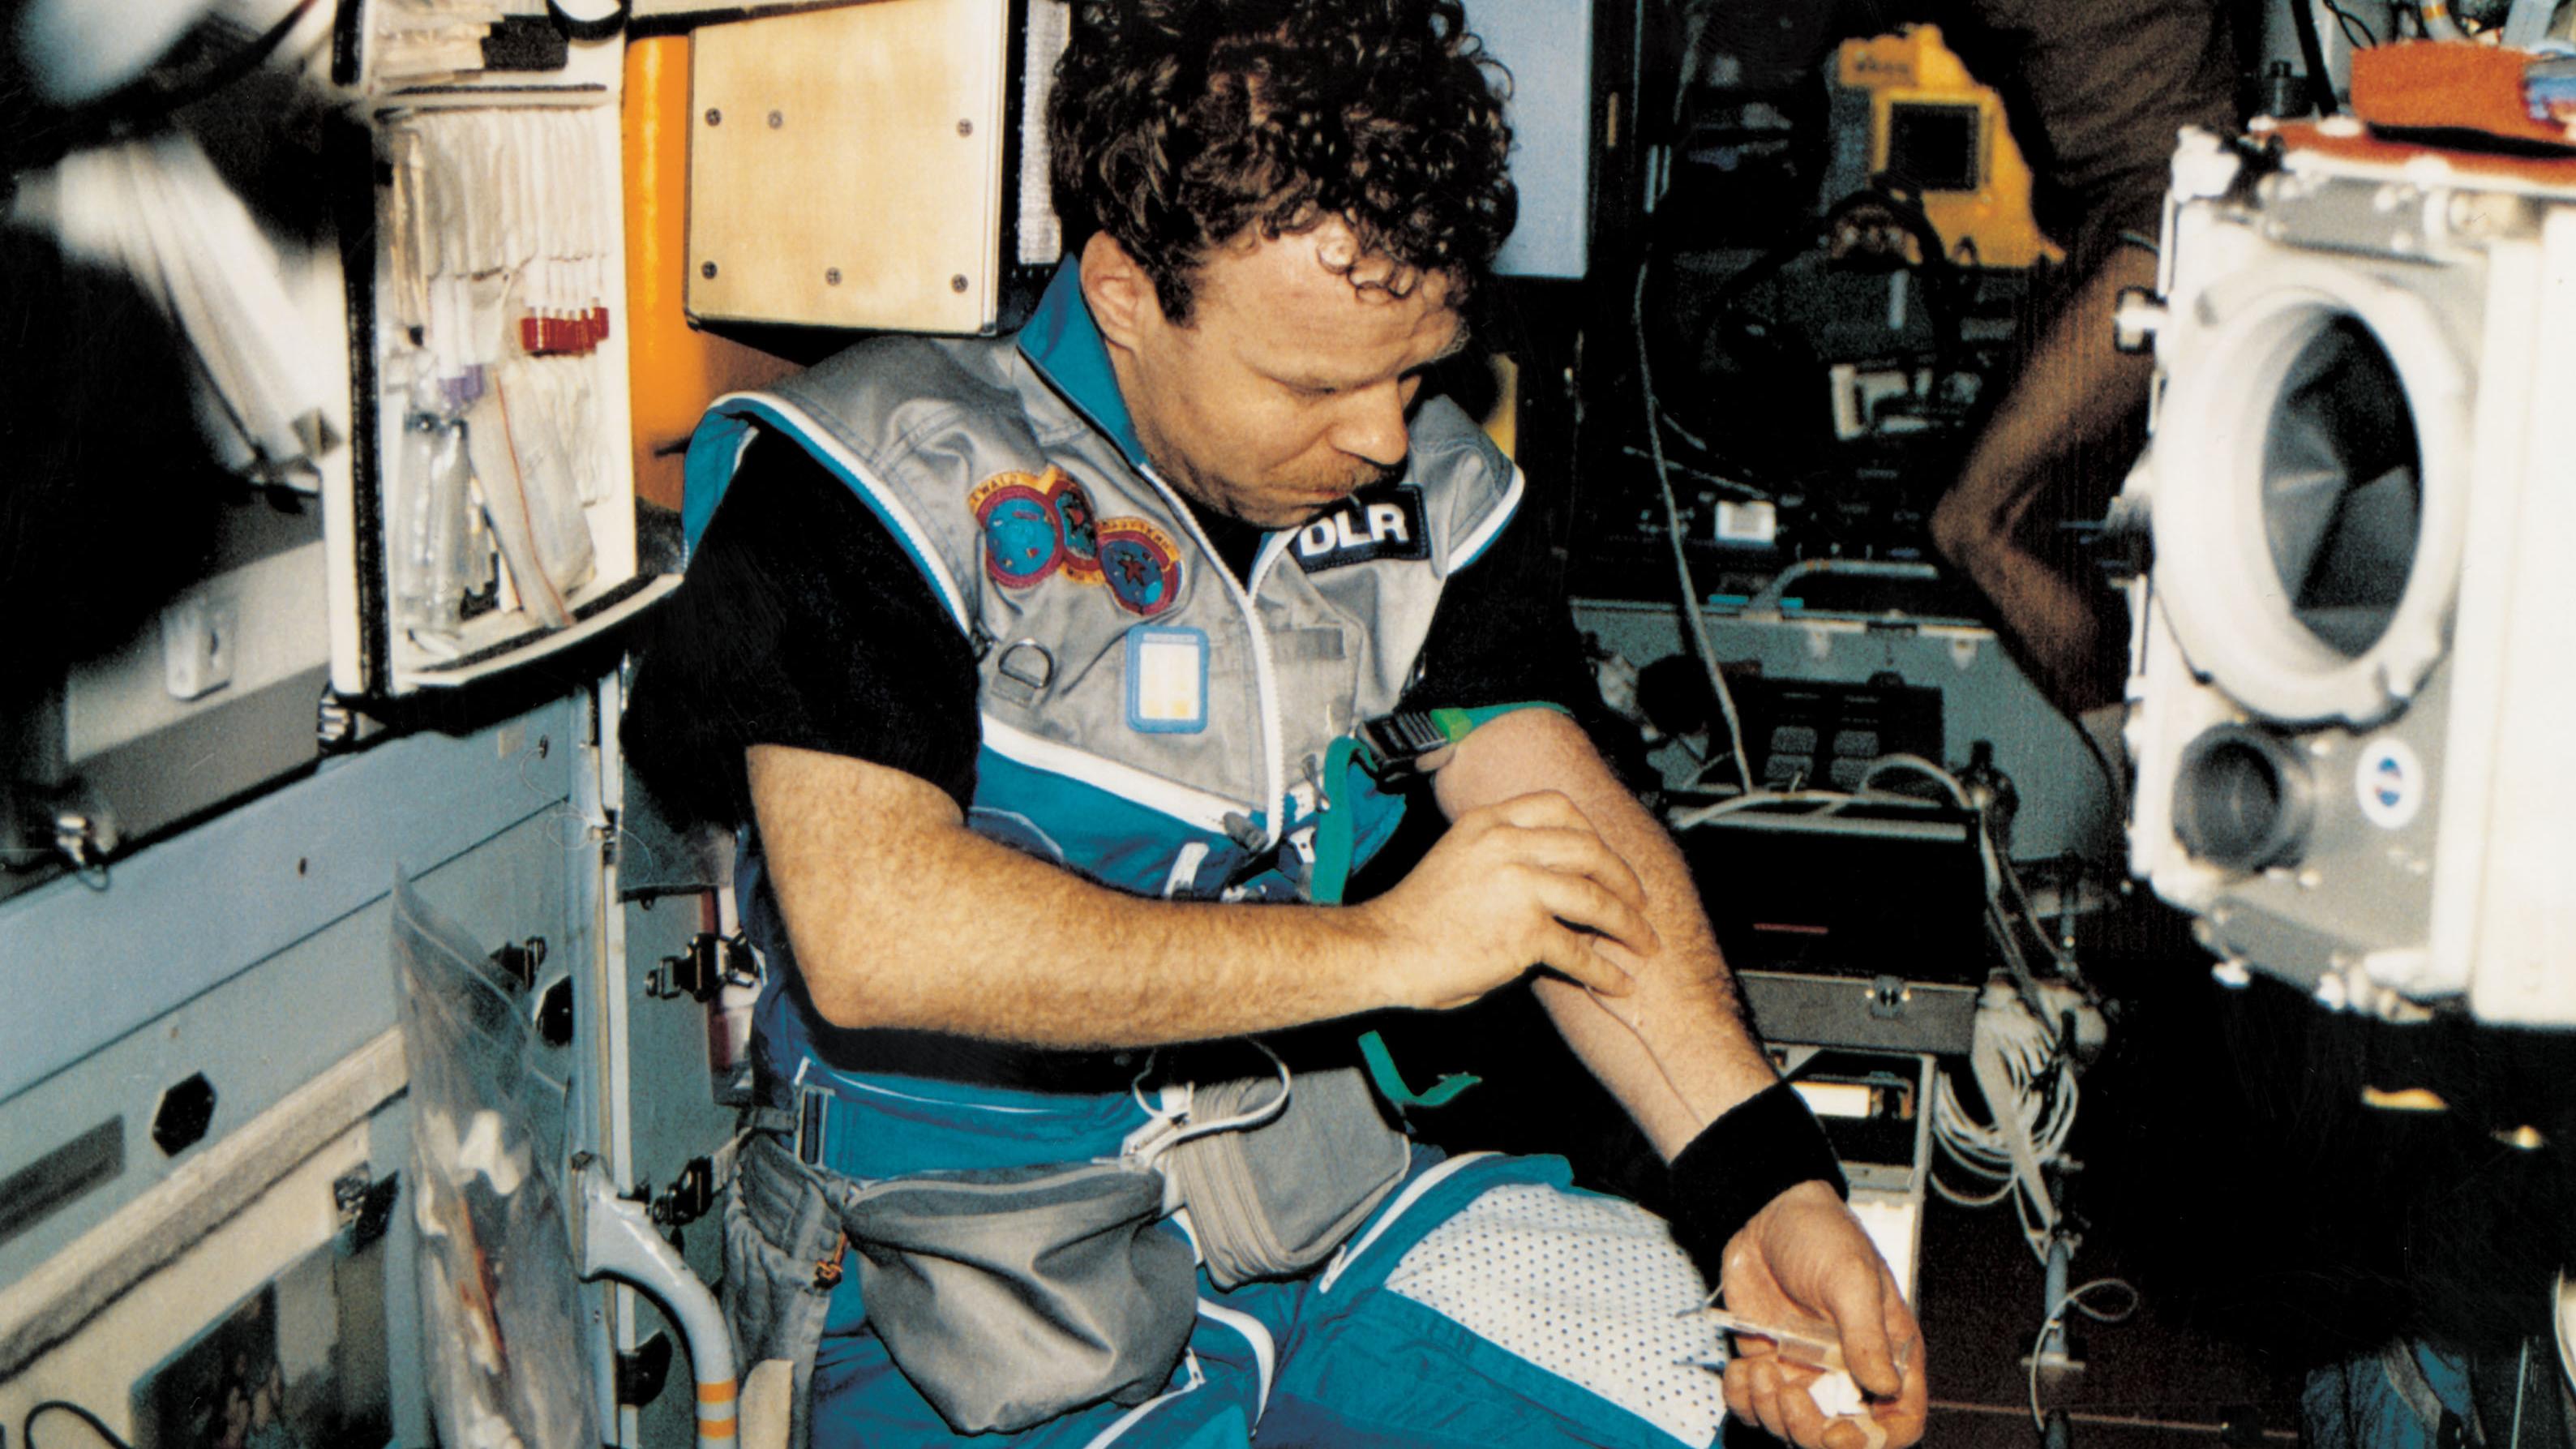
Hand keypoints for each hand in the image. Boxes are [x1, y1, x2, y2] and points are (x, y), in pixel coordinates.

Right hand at [1352, 790, 1656, 1009]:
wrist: (1384, 949)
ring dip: (1627, 924)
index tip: (1606, 856)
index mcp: (1488, 822)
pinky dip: (1603, 969)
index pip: (1558, 807)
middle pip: (1589, 849)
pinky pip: (1579, 949)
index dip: (1592, 831)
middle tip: (1638, 901)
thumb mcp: (1459, 859)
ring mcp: (1518, 886)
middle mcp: (1506, 845)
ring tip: (1642, 943)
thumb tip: (1554, 877)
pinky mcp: (1523, 932)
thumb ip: (1503, 856)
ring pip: (1594, 898)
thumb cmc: (1417, 915)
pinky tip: (1616, 981)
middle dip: (1622, 878)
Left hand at [1719, 1181, 1927, 1448]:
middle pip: (1839, 1439)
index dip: (1873, 1441)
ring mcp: (1806, 1373)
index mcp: (1888, 1356)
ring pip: (1792, 1430)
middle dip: (1809, 1431)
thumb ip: (1866, 1334)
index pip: (1898, 1423)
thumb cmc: (1822, 1235)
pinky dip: (1742, 1400)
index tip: (1839, 1434)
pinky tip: (1743, 1368)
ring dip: (1771, 1413)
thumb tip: (1884, 1386)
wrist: (1766, 1212)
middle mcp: (1849, 1373)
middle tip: (1787, 1395)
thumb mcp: (1851, 1278)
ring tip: (1761, 1369)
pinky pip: (1753, 1407)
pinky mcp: (1768, 1365)